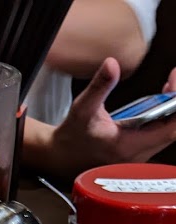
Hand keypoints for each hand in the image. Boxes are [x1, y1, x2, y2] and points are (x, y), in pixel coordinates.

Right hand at [23, 58, 175, 178]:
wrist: (62, 158)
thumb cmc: (72, 136)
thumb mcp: (82, 108)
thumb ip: (99, 86)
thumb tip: (112, 64)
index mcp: (128, 146)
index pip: (170, 130)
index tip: (172, 82)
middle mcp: (137, 156)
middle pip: (172, 131)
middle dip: (175, 104)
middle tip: (172, 80)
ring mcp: (138, 157)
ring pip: (167, 134)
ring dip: (171, 112)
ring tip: (168, 88)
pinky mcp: (137, 154)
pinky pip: (159, 136)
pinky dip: (164, 118)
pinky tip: (160, 102)